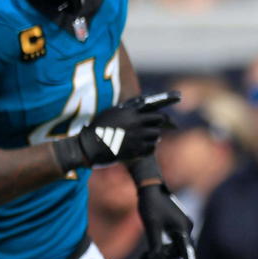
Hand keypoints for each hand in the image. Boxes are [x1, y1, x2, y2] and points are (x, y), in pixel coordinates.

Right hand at [55, 90, 179, 168]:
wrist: (91, 145)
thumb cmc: (99, 127)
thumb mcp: (112, 112)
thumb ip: (127, 110)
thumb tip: (140, 107)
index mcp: (131, 113)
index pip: (154, 112)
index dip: (161, 115)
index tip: (165, 117)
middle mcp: (137, 124)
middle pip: (158, 123)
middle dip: (158, 124)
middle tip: (156, 126)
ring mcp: (137, 138)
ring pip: (156, 136)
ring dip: (154, 136)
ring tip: (150, 137)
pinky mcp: (136, 151)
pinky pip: (150, 149)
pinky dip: (150, 148)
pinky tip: (145, 147)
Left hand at [136, 181, 197, 258]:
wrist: (150, 186)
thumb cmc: (150, 204)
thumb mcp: (150, 226)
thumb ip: (154, 245)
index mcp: (182, 229)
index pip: (187, 252)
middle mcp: (186, 228)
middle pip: (178, 251)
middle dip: (162, 257)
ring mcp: (183, 227)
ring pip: (174, 248)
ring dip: (160, 253)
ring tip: (143, 258)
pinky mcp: (177, 226)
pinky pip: (172, 242)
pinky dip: (161, 247)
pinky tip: (148, 251)